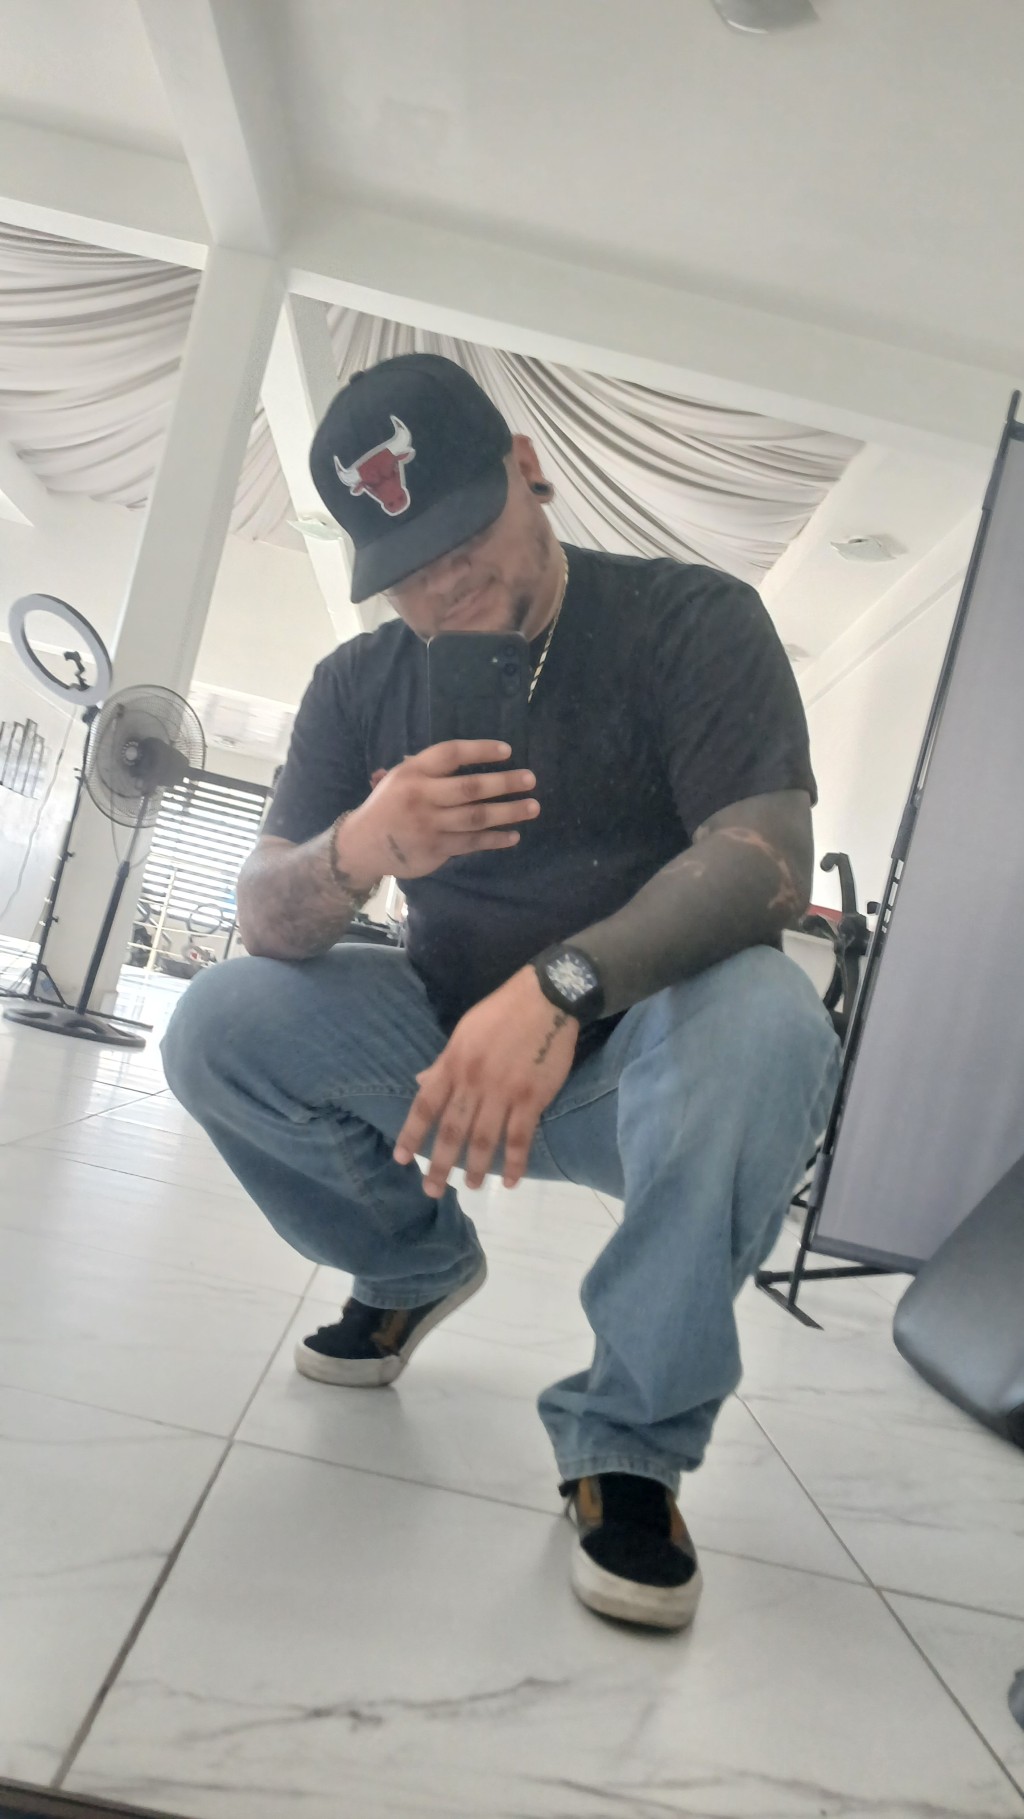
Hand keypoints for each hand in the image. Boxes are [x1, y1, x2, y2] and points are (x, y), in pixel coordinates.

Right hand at [337, 741, 539, 883]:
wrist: (362, 845)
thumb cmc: (387, 806)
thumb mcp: (398, 779)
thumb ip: (428, 769)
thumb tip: (467, 757)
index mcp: (412, 773)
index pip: (451, 754)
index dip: (481, 750)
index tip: (508, 750)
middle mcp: (421, 797)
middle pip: (470, 788)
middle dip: (504, 783)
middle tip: (530, 779)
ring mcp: (429, 825)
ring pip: (476, 817)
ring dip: (509, 812)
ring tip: (533, 807)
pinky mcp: (436, 849)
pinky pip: (472, 843)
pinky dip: (495, 839)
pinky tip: (513, 835)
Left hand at [394, 967, 579, 1193]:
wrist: (546, 998)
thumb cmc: (501, 1012)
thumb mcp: (464, 1032)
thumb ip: (443, 1063)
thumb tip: (420, 1083)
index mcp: (453, 1063)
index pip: (426, 1105)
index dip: (412, 1134)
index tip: (402, 1160)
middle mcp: (473, 1081)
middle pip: (452, 1131)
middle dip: (440, 1164)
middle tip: (432, 1190)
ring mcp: (503, 1091)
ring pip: (485, 1139)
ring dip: (477, 1168)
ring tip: (473, 1187)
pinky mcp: (532, 1097)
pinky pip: (521, 1137)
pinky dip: (516, 1162)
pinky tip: (511, 1181)